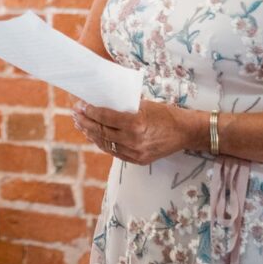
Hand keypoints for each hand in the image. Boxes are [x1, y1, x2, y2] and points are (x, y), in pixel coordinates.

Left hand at [73, 99, 200, 165]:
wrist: (186, 132)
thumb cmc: (166, 114)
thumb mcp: (144, 105)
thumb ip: (124, 107)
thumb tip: (103, 103)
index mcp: (135, 124)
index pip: (105, 118)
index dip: (91, 112)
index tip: (81, 106)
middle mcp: (133, 140)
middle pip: (102, 132)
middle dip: (86, 122)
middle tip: (76, 114)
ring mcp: (135, 153)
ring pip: (106, 144)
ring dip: (91, 134)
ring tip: (81, 125)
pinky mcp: (138, 160)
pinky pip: (115, 152)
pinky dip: (103, 144)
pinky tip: (95, 136)